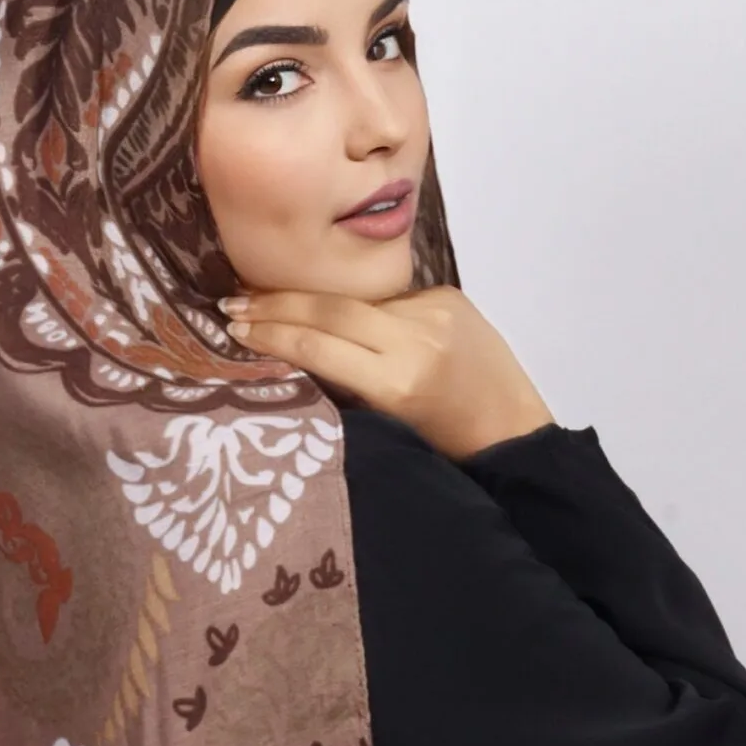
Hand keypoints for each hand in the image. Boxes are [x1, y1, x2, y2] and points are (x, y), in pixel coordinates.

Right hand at [220, 285, 553, 459]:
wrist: (513, 431)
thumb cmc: (445, 449)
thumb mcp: (388, 428)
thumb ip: (345, 389)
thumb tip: (292, 355)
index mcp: (398, 382)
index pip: (319, 344)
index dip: (272, 333)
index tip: (234, 329)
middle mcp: (416, 339)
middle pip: (330, 309)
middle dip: (276, 304)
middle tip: (231, 304)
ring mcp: (435, 312)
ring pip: (357, 301)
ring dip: (310, 302)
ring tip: (267, 302)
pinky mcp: (449, 296)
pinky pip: (389, 301)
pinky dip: (362, 310)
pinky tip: (338, 316)